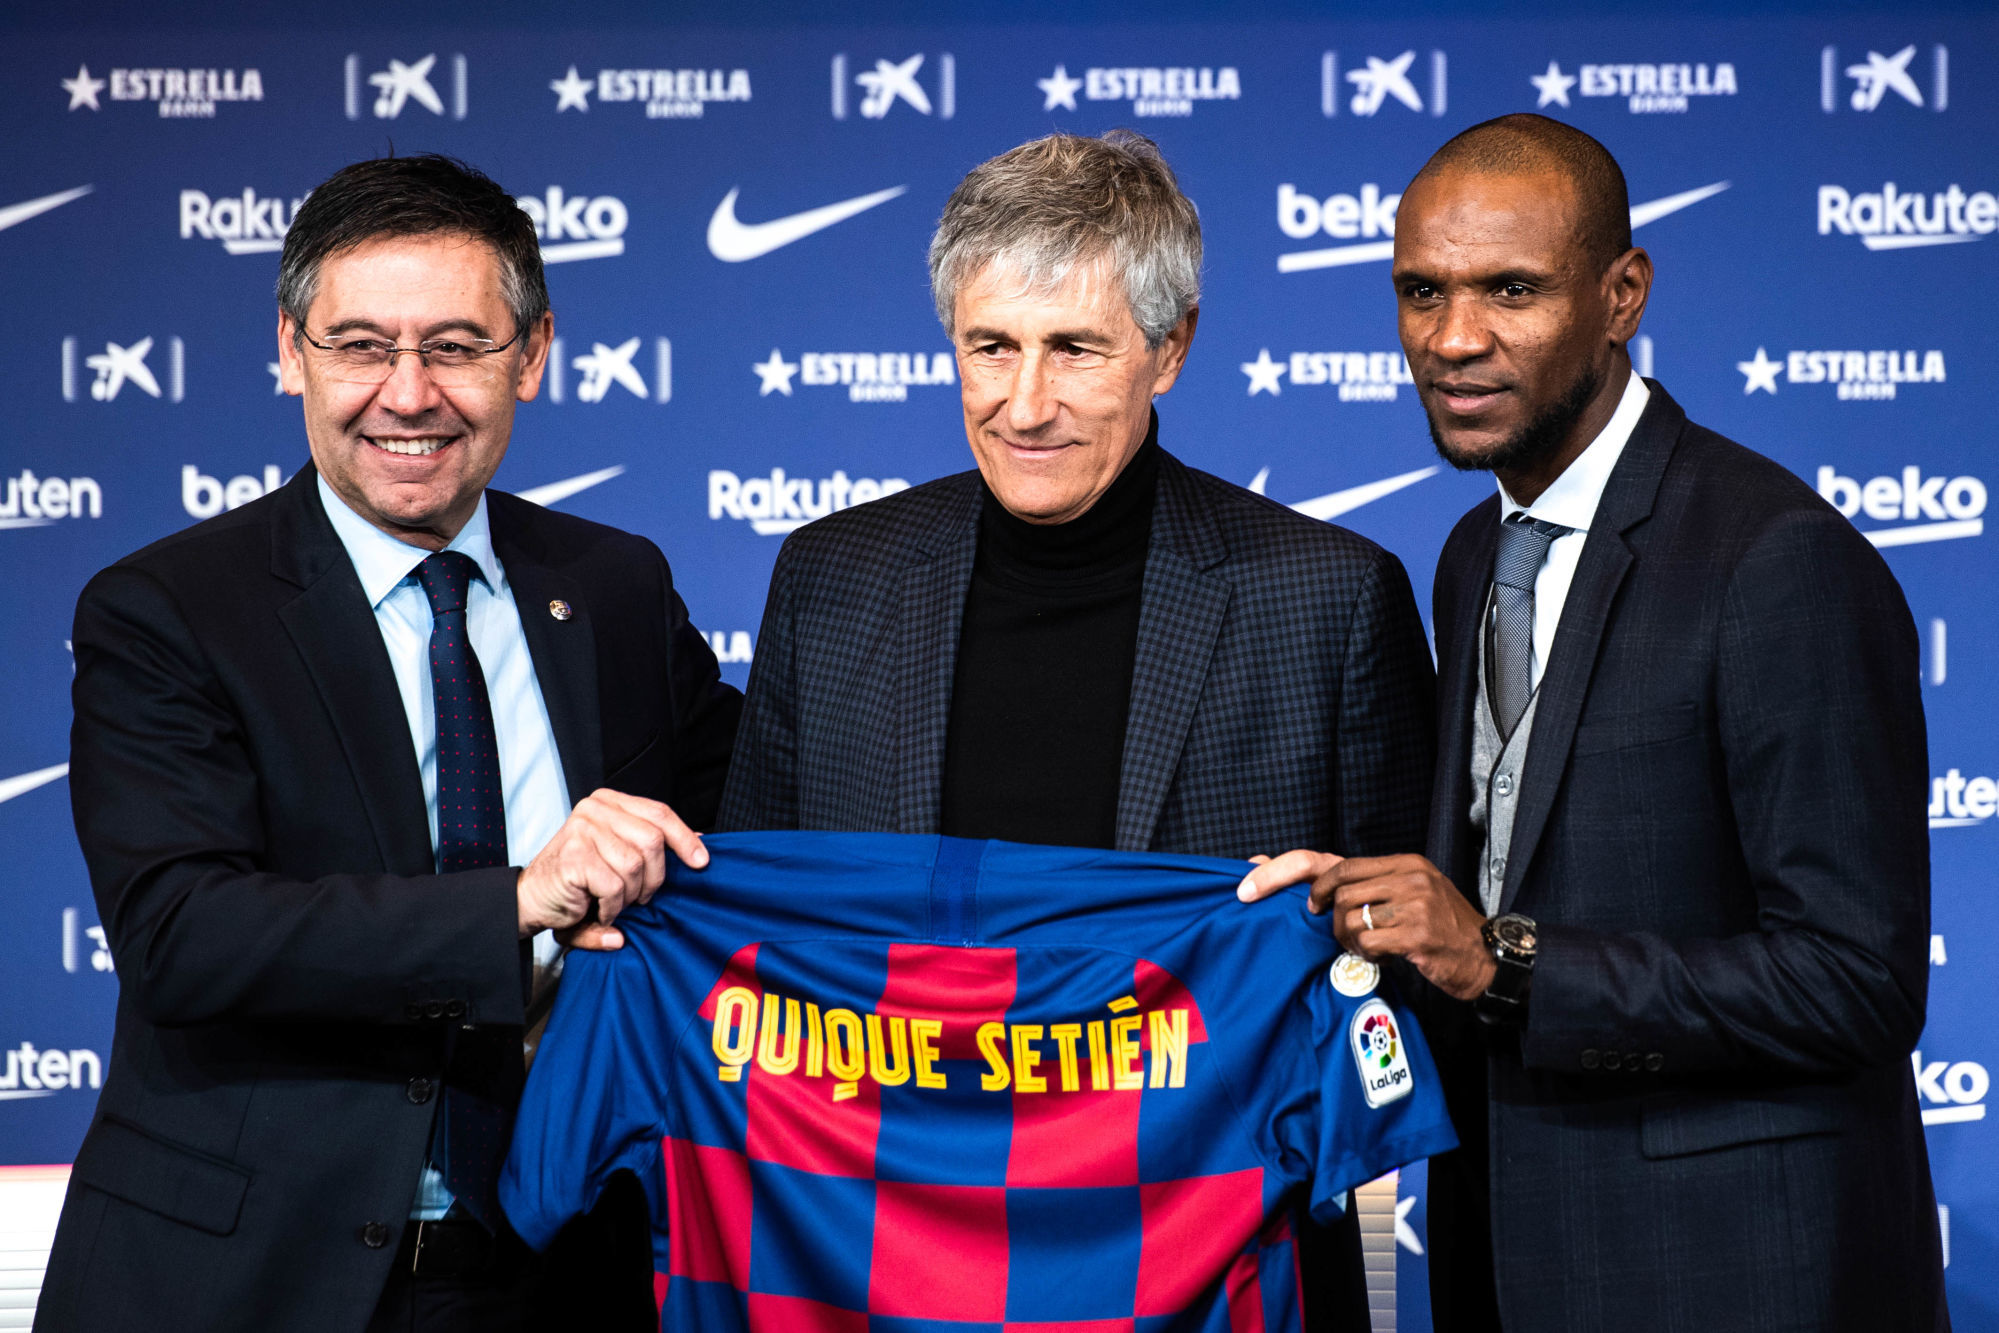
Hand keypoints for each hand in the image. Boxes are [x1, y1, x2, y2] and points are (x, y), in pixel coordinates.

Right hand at [516, 790, 707, 950]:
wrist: (530, 900)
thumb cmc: (578, 881)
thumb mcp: (619, 858)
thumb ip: (654, 850)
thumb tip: (699, 843)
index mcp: (609, 802)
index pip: (660, 813)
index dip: (684, 839)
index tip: (700, 862)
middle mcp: (595, 809)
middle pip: (653, 840)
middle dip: (654, 877)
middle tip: (640, 896)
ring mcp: (583, 830)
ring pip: (636, 865)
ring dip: (630, 895)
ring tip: (614, 902)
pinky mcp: (575, 856)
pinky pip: (615, 886)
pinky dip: (612, 907)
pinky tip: (600, 909)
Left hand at [1238, 851, 1495, 1000]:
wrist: (1488, 958)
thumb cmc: (1438, 931)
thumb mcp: (1404, 897)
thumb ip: (1359, 889)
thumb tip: (1293, 885)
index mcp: (1400, 862)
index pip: (1330, 860)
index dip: (1283, 871)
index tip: (1248, 886)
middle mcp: (1407, 875)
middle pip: (1336, 890)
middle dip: (1324, 915)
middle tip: (1334, 931)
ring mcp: (1414, 901)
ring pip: (1347, 917)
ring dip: (1348, 939)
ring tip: (1370, 946)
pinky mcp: (1418, 931)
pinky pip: (1367, 941)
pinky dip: (1365, 954)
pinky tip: (1382, 957)